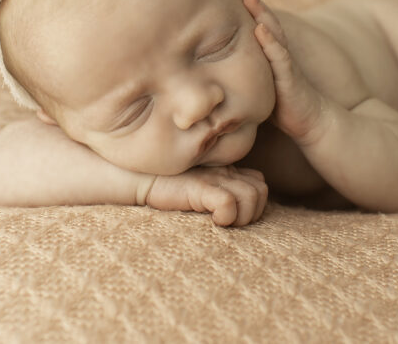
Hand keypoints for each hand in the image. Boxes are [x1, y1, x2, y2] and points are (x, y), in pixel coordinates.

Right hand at [144, 165, 266, 226]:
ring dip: (242, 217)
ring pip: (252, 196)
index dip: (254, 205)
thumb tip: (229, 214)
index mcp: (226, 172)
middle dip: (252, 213)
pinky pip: (227, 202)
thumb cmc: (165, 189)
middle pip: (261, 190)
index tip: (234, 219)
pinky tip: (212, 221)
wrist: (136, 177)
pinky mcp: (199, 187)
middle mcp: (224, 173)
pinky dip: (226, 216)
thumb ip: (215, 194)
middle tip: (230, 224)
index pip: (259, 184)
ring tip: (222, 223)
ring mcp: (213, 178)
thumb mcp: (196, 191)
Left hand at [233, 0, 324, 141]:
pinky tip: (260, 29)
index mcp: (266, 51)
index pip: (252, 18)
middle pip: (262, 16)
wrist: (312, 121)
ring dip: (260, 11)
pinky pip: (280, 57)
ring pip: (271, 31)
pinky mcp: (289, 78)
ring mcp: (283, 62)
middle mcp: (276, 50)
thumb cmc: (282, 104)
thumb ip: (240, 70)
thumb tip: (207, 65)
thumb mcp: (255, 83)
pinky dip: (271, 42)